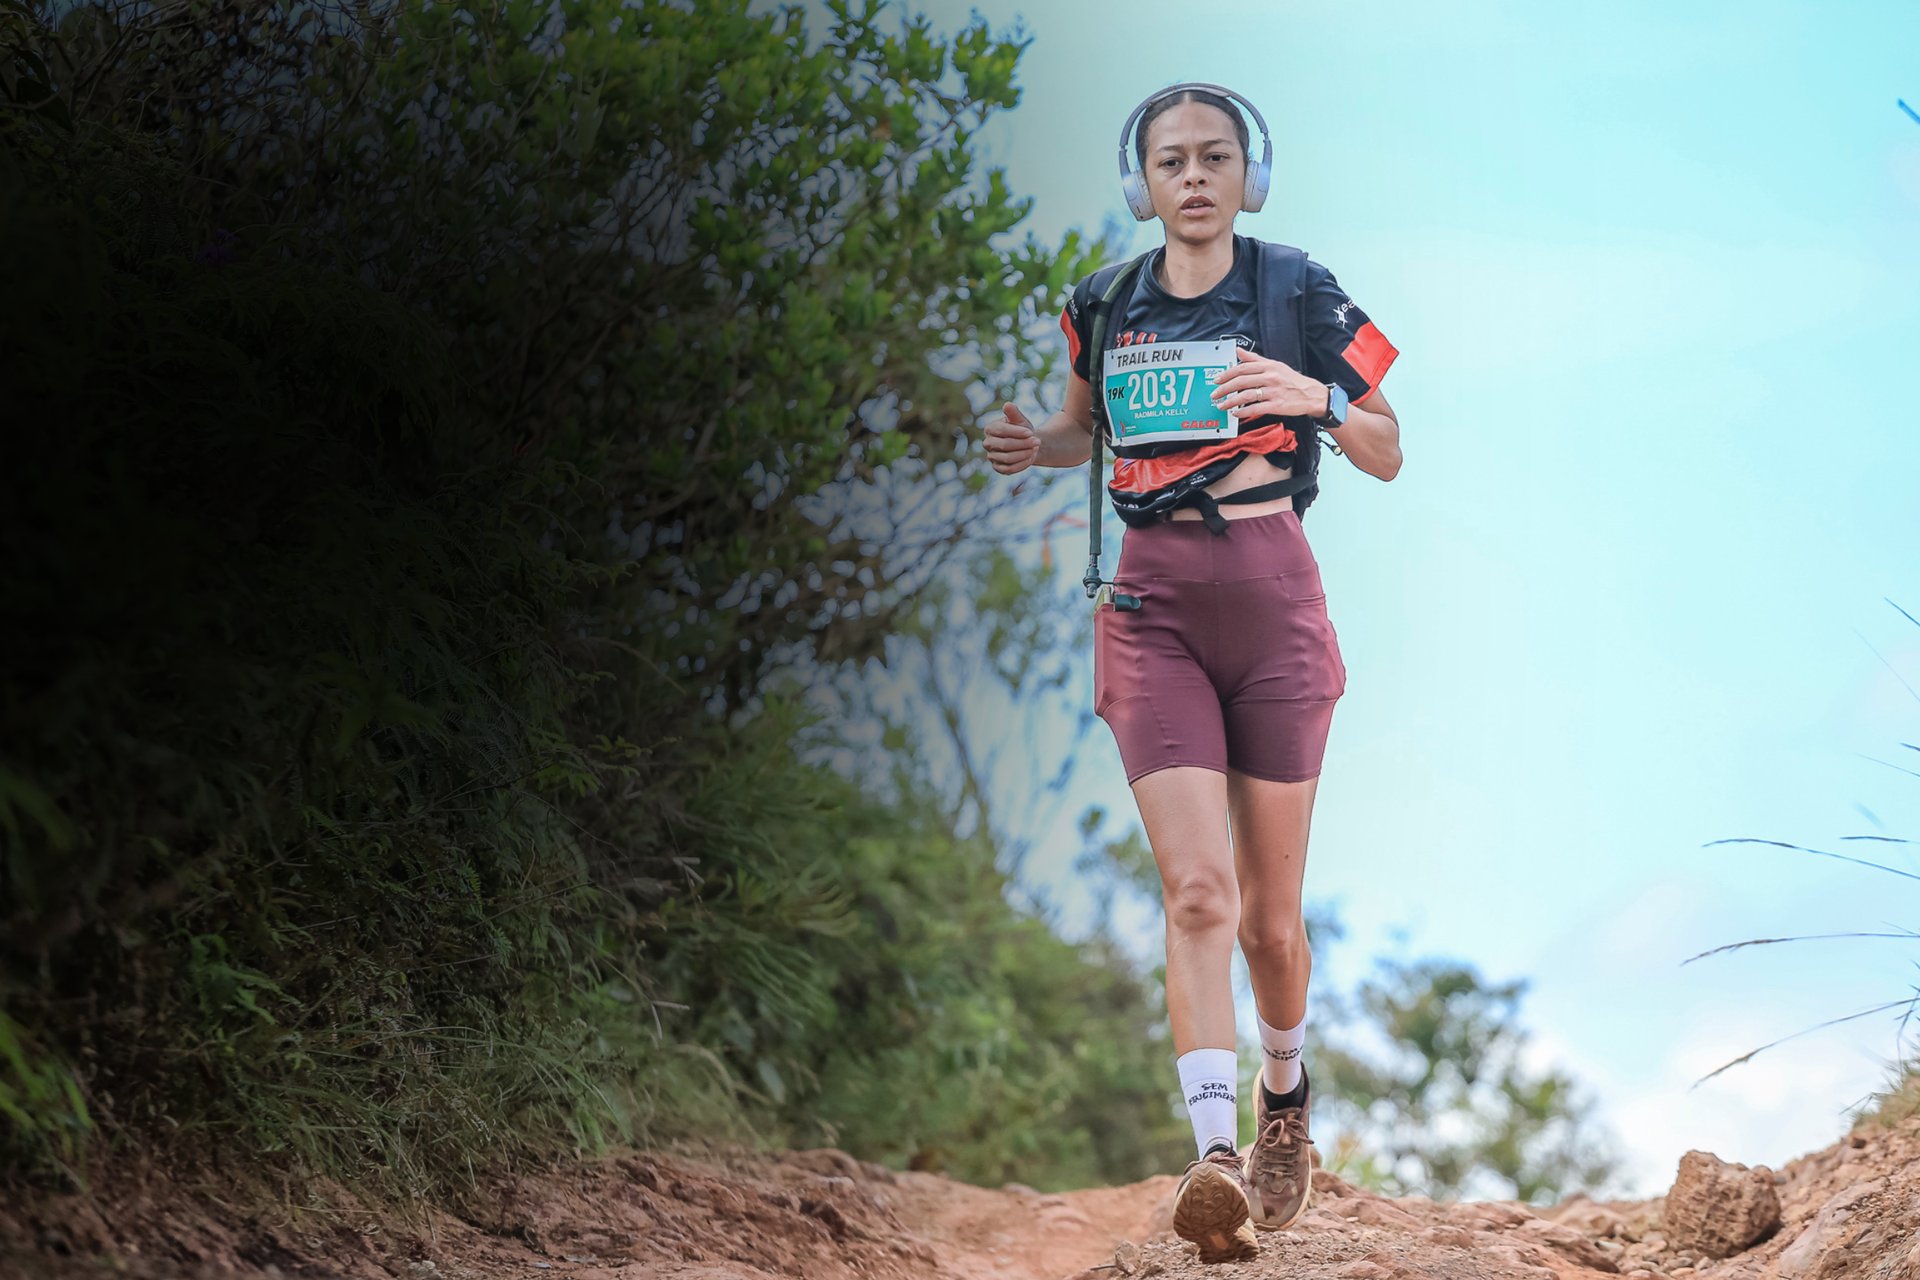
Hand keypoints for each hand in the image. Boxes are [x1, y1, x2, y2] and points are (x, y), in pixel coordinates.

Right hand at [983, 401, 1039, 474]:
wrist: (1026, 444)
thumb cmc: (1022, 429)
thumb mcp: (1020, 420)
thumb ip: (1014, 413)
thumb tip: (1008, 404)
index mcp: (990, 428)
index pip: (1001, 430)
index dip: (1016, 432)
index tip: (1031, 432)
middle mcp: (987, 443)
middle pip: (1005, 445)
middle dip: (1023, 443)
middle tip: (1037, 442)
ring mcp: (991, 457)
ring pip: (1008, 458)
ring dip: (1024, 454)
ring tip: (1035, 449)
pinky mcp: (998, 468)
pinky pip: (1010, 469)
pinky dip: (1022, 464)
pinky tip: (1031, 458)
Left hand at [1210, 346, 1328, 419]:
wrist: (1310, 394)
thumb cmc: (1292, 380)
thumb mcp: (1275, 365)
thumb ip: (1255, 359)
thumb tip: (1239, 350)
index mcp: (1269, 366)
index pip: (1243, 368)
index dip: (1227, 374)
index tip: (1216, 380)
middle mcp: (1271, 377)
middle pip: (1241, 381)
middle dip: (1224, 388)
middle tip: (1215, 394)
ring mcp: (1274, 391)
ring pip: (1247, 395)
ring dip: (1231, 401)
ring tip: (1222, 406)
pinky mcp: (1277, 405)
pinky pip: (1256, 408)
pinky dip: (1243, 411)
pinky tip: (1236, 413)